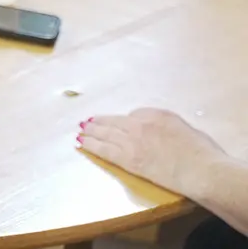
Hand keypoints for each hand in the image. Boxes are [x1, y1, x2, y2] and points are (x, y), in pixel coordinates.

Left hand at [79, 109, 226, 196]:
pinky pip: (105, 150)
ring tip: (81, 130)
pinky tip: (81, 143)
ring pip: (106, 134)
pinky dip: (91, 145)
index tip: (119, 123)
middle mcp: (140, 124)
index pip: (134, 114)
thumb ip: (167, 126)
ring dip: (91, 131)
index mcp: (156, 114)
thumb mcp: (184, 128)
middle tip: (87, 122)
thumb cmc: (202, 152)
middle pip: (114, 122)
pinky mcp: (129, 160)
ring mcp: (132, 141)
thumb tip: (159, 131)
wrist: (201, 170)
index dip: (125, 121)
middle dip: (99, 122)